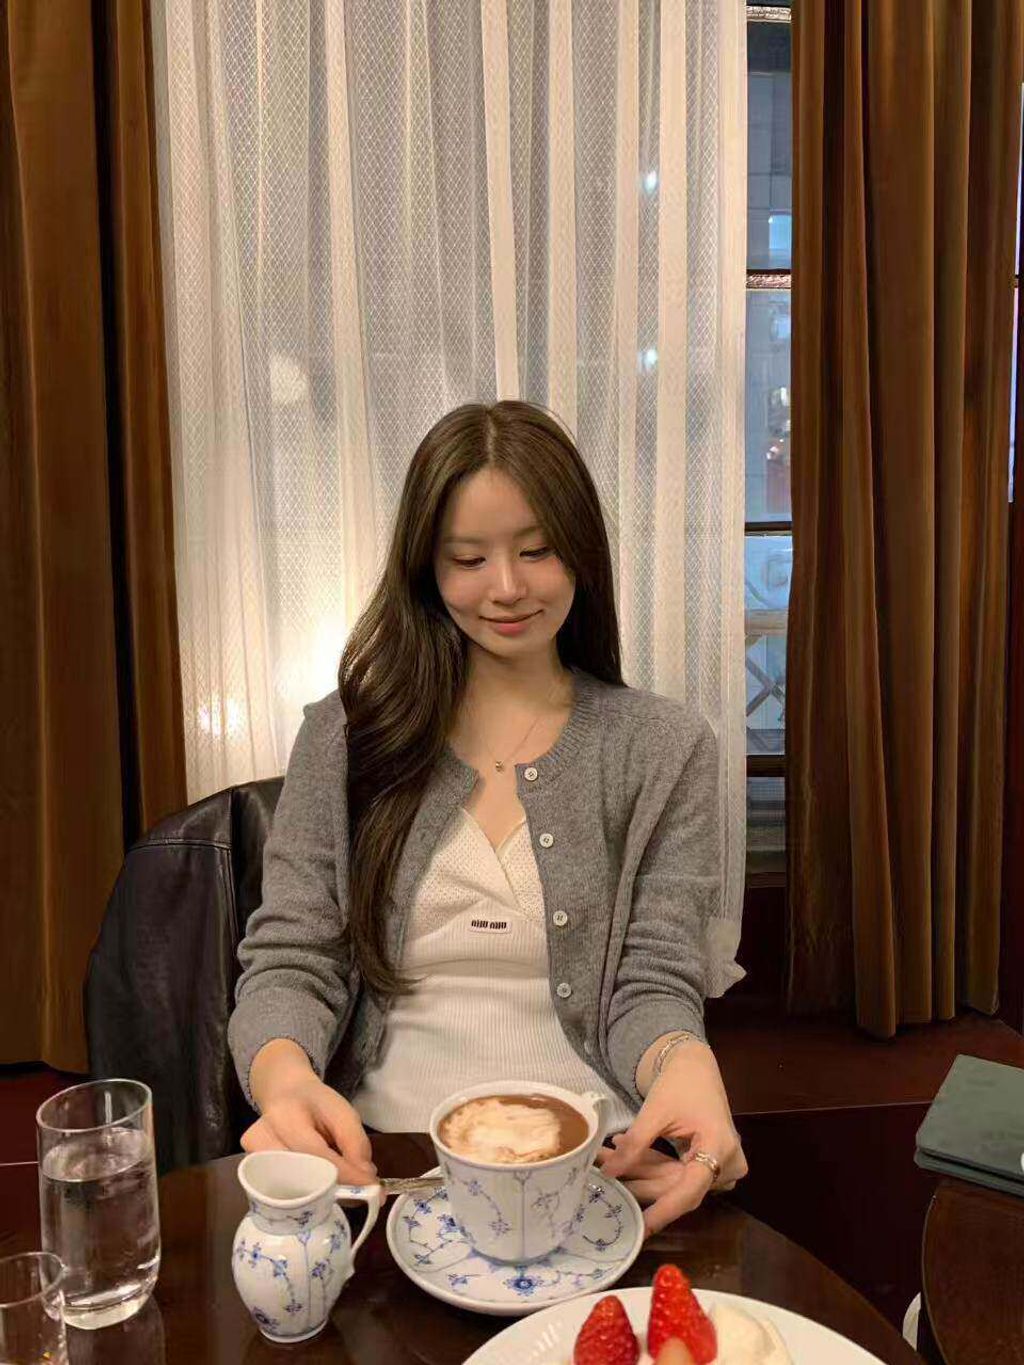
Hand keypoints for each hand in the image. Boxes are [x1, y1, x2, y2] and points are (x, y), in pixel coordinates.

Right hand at [243, 1039, 376, 1185]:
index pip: (315, 1153)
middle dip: (333, 1188)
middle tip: (359, 1193)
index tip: (370, 1188)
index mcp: (284, 1116)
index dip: (344, 1173)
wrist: (283, 1093)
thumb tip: (366, 1178)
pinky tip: (319, 1188)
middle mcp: (260, 1139)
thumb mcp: (341, 1112)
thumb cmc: (314, 1103)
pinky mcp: (252, 1172)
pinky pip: (282, 1192)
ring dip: (320, 1193)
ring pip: (290, 1189)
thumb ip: (355, 1143)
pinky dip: (306, 1194)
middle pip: (301, 1176)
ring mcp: (252, 1158)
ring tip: (340, 1187)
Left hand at [596, 1040, 746, 1234]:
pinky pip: (677, 1173)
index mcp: (720, 1147)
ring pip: (674, 1182)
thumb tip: (609, 1174)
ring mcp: (720, 1166)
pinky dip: (651, 1165)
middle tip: (604, 1176)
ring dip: (640, 1172)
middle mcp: (727, 1164)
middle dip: (639, 1181)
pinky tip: (624, 1155)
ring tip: (607, 1159)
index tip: (641, 1227)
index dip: (664, 1210)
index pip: (690, 1190)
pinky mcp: (709, 1164)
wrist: (695, 1066)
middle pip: (678, 1187)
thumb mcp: (655, 1112)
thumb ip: (634, 1145)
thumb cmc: (680, 1082)